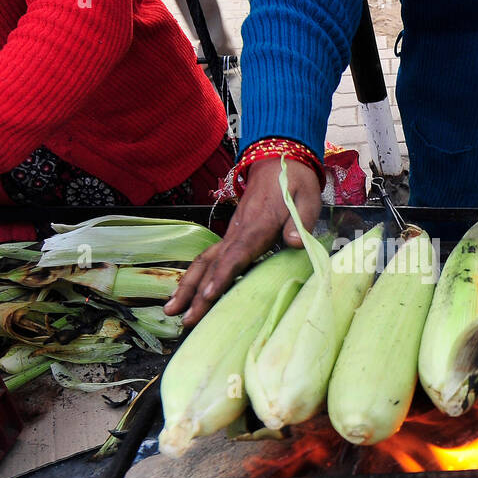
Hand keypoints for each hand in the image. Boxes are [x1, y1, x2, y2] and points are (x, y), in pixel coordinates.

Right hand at [165, 157, 321, 326]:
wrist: (278, 161)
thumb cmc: (295, 183)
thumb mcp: (307, 198)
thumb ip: (300, 222)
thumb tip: (293, 242)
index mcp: (259, 225)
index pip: (238, 253)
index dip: (223, 275)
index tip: (209, 295)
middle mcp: (238, 231)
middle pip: (212, 263)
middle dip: (195, 292)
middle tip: (181, 317)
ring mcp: (231, 233)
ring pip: (203, 261)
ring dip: (187, 287)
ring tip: (171, 311)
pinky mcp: (230, 236)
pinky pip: (208, 258)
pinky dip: (193, 277)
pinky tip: (183, 294)